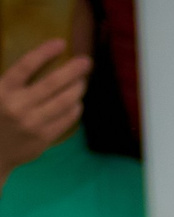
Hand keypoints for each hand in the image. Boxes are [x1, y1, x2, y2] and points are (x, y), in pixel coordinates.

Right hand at [0, 40, 87, 172]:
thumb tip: (39, 61)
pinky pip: (66, 120)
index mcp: (2, 90)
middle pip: (51, 83)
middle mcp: (17, 105)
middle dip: (72, 71)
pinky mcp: (43, 138)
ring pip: (63, 102)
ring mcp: (32, 123)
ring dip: (77, 89)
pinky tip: (77, 102)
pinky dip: (74, 109)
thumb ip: (12, 81)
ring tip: (83, 81)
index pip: (25, 66)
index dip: (44, 53)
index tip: (60, 43)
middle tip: (86, 61)